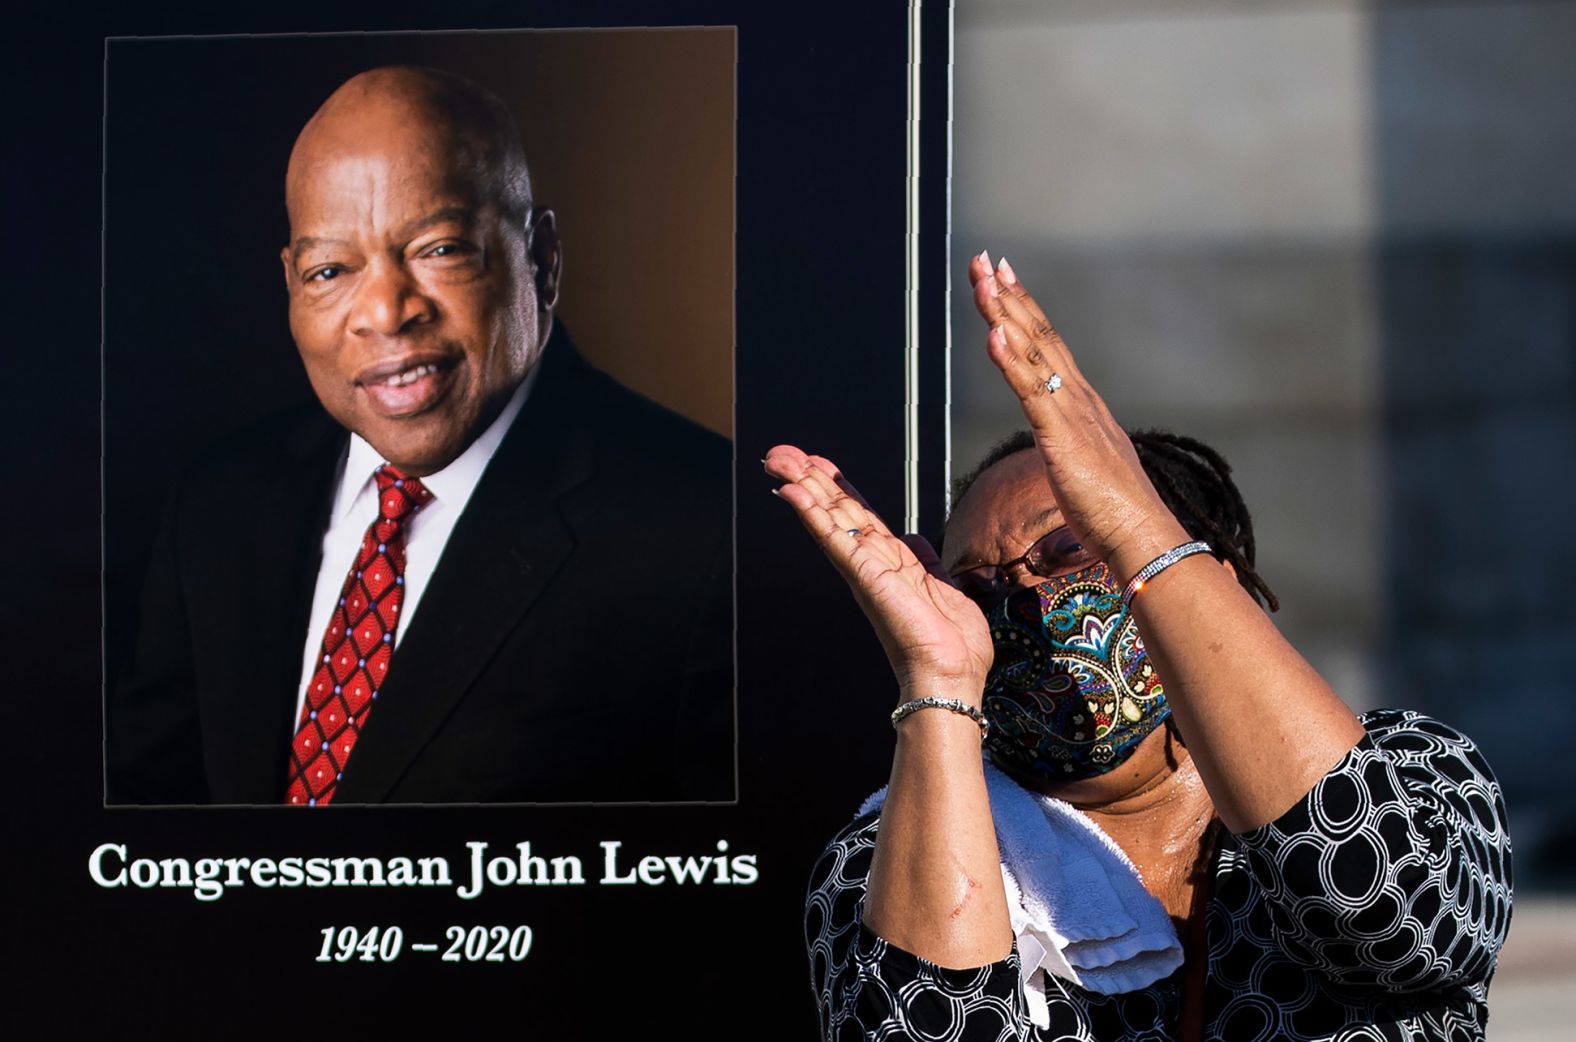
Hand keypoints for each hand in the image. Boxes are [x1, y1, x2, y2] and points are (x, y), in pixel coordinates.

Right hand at [764, 446, 991, 703]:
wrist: (951, 676)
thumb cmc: (952, 645)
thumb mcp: (943, 588)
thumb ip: (925, 561)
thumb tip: (915, 539)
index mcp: (889, 563)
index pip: (856, 516)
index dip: (835, 487)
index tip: (814, 462)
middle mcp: (871, 564)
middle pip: (834, 511)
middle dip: (808, 479)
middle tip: (778, 454)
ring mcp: (865, 570)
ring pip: (829, 518)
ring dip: (804, 487)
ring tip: (778, 461)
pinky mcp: (865, 578)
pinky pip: (834, 540)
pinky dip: (813, 515)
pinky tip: (794, 493)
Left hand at [969, 252, 1189, 582]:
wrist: (1142, 536)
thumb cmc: (1116, 514)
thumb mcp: (1087, 468)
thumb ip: (1073, 448)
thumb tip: (1066, 447)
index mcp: (1083, 405)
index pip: (1049, 345)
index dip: (1025, 309)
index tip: (1003, 277)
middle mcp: (1079, 398)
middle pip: (1039, 335)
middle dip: (1008, 296)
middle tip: (984, 260)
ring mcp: (1072, 414)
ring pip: (1033, 353)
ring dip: (1005, 314)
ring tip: (982, 281)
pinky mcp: (1062, 437)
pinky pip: (1030, 392)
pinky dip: (1010, 361)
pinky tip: (992, 334)